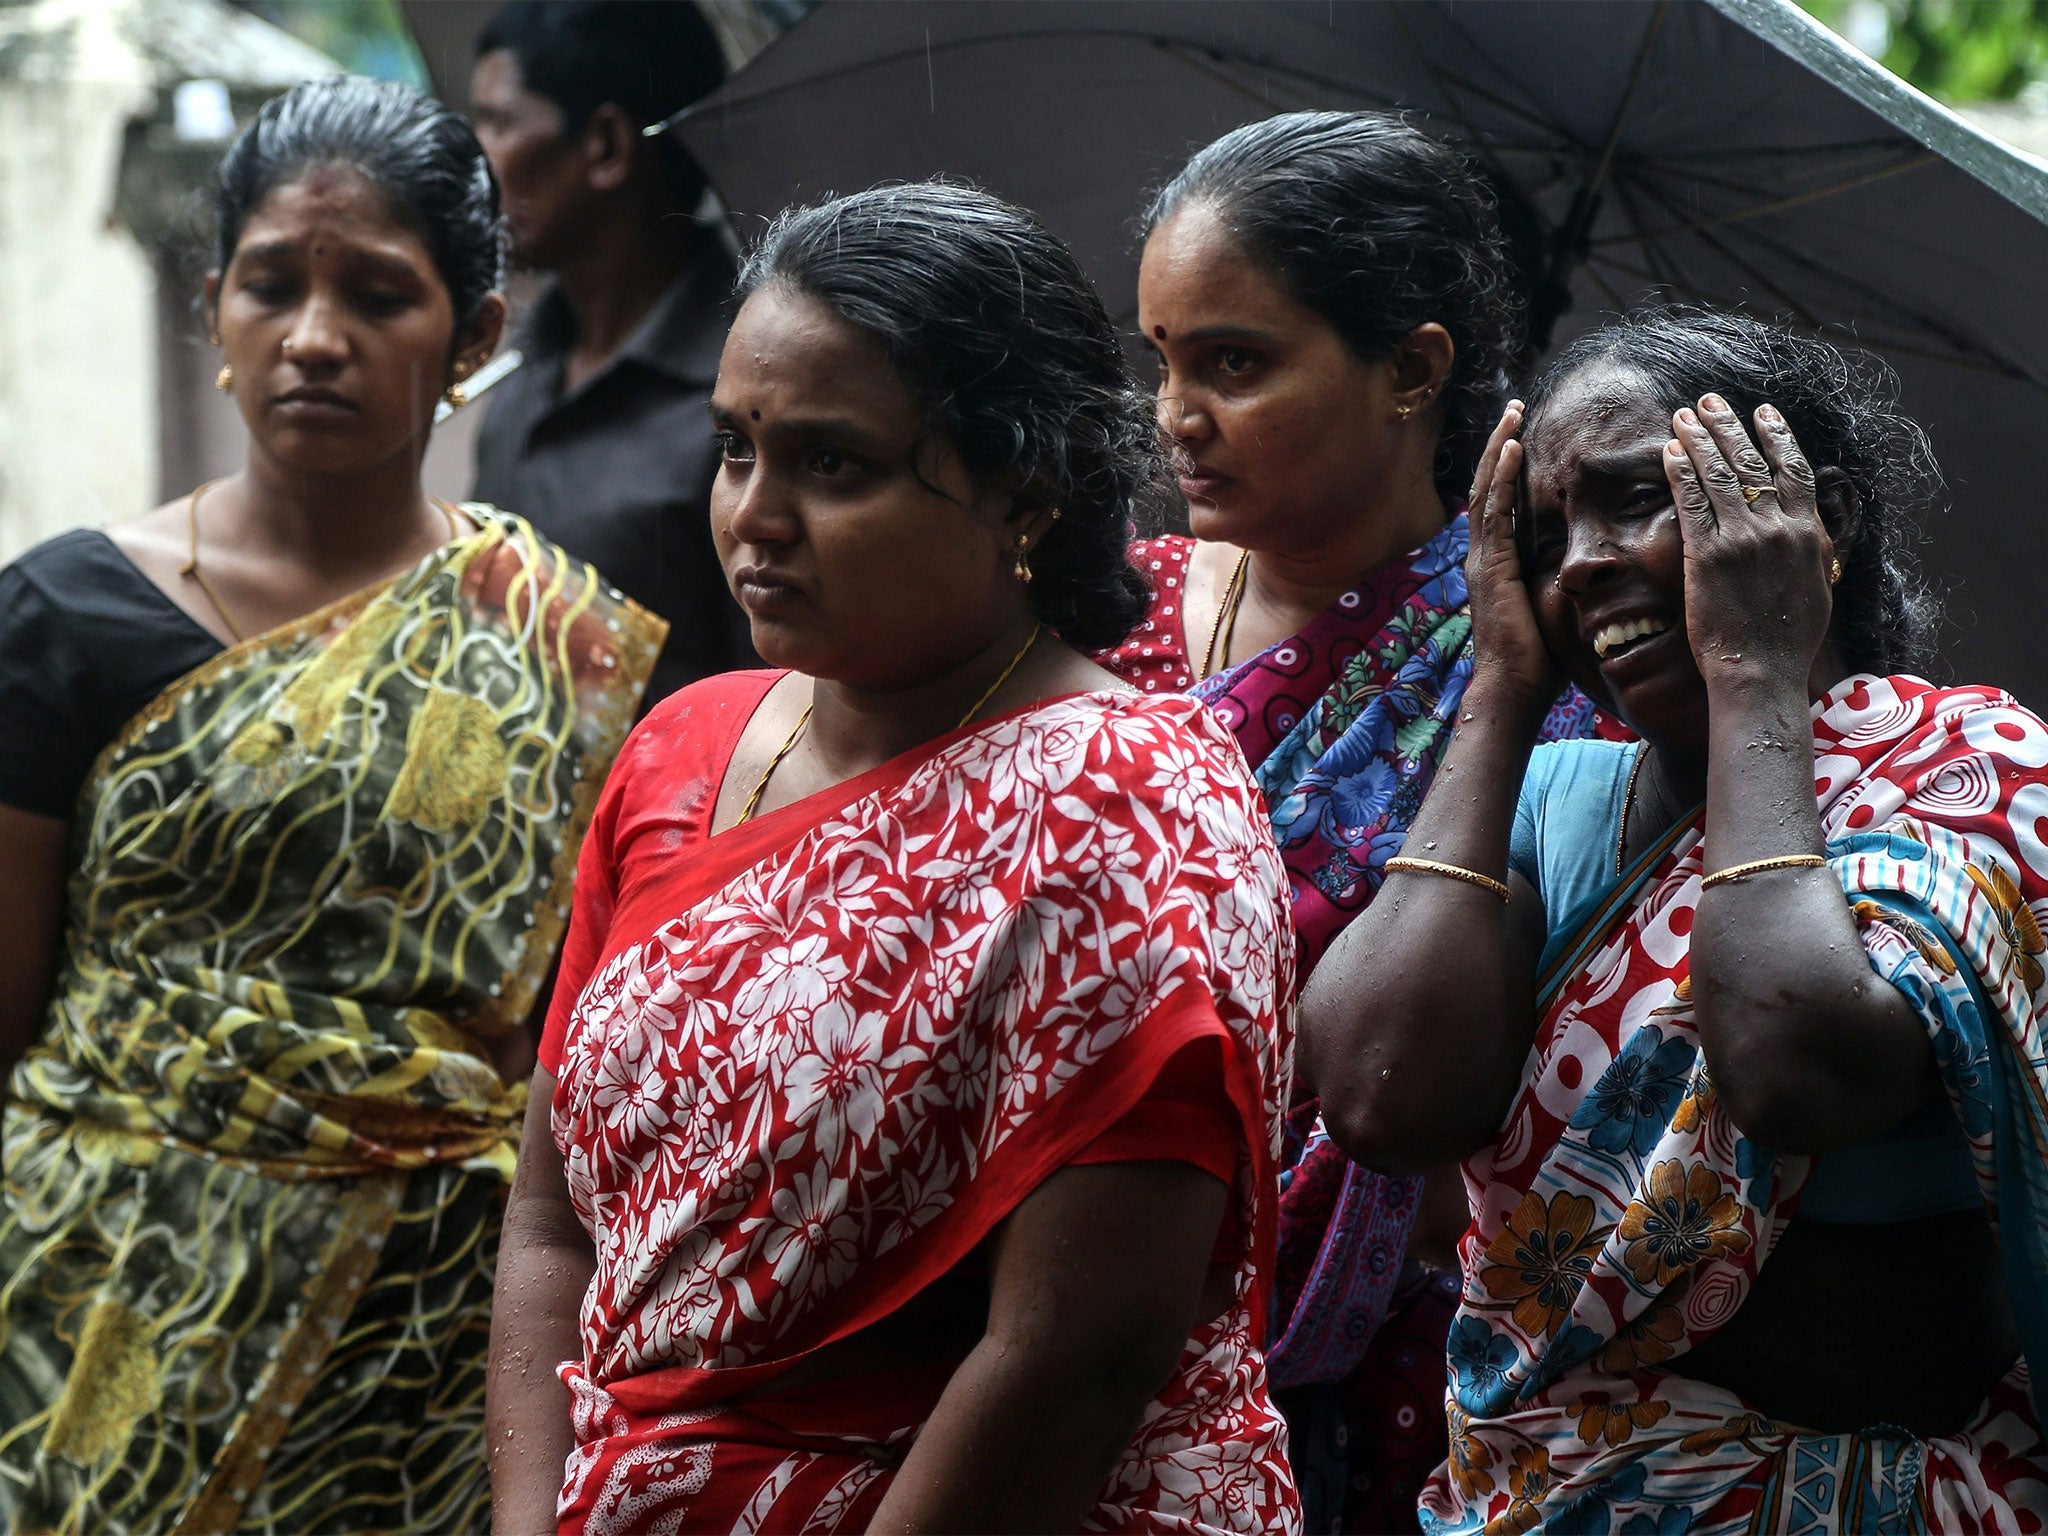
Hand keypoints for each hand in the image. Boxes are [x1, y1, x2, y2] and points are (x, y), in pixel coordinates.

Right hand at [1465, 403, 1557, 716]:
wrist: (1513, 690)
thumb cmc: (1535, 664)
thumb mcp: (1548, 613)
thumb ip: (1556, 586)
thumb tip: (1585, 574)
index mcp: (1495, 566)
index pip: (1498, 505)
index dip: (1506, 470)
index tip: (1520, 438)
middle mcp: (1482, 557)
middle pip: (1485, 487)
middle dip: (1498, 446)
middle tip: (1512, 409)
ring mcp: (1482, 560)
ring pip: (1486, 490)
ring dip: (1499, 449)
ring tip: (1512, 415)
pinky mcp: (1492, 566)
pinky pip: (1495, 511)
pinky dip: (1501, 477)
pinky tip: (1513, 448)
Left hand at [1666, 395, 1833, 694]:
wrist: (1761, 671)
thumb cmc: (1787, 640)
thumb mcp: (1817, 586)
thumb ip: (1812, 550)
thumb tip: (1810, 526)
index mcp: (1807, 533)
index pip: (1794, 470)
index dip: (1777, 436)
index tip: (1764, 413)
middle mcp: (1778, 529)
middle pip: (1752, 462)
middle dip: (1728, 426)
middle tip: (1709, 401)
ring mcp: (1742, 540)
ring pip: (1719, 474)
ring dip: (1698, 439)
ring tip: (1683, 414)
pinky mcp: (1707, 555)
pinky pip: (1691, 502)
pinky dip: (1680, 472)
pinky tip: (1669, 451)